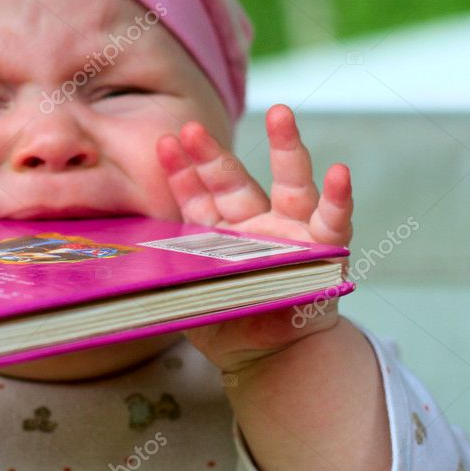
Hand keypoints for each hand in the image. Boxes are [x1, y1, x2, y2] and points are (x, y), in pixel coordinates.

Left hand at [156, 104, 352, 373]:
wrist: (274, 357)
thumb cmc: (229, 322)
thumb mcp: (190, 298)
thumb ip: (169, 280)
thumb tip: (130, 272)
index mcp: (220, 231)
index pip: (196, 196)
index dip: (180, 171)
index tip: (163, 143)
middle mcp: (255, 224)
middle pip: (233, 181)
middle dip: (213, 153)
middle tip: (192, 127)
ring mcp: (292, 233)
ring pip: (289, 184)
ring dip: (286, 147)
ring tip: (280, 113)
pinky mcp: (325, 252)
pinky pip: (334, 222)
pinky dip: (338, 199)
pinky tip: (339, 173)